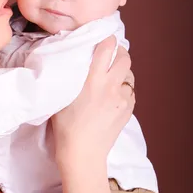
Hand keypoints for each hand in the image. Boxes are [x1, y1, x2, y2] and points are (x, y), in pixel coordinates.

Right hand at [52, 37, 134, 161]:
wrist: (83, 153)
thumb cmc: (66, 127)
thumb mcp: (62, 97)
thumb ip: (70, 77)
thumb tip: (72, 61)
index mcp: (92, 80)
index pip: (107, 47)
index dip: (106, 39)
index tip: (102, 39)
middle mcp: (111, 86)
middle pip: (125, 57)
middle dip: (119, 52)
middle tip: (110, 55)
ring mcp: (122, 99)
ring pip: (130, 75)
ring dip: (122, 73)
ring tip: (112, 78)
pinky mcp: (128, 110)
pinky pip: (130, 92)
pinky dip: (124, 90)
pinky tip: (113, 96)